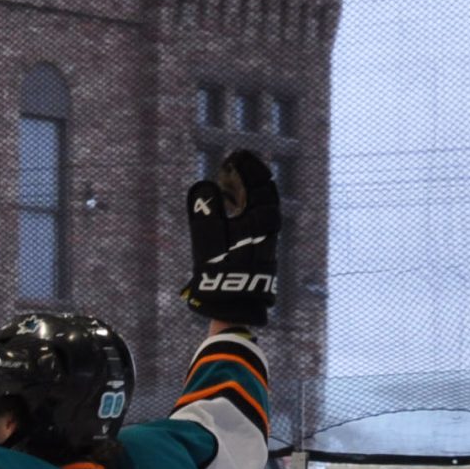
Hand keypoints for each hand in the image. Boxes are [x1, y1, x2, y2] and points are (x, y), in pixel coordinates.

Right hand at [181, 150, 279, 324]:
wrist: (235, 312)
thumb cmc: (223, 280)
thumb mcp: (209, 246)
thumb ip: (205, 216)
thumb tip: (203, 186)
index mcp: (260, 225)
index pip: (262, 188)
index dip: (250, 169)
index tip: (236, 155)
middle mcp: (267, 232)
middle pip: (264, 197)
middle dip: (248, 178)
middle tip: (232, 164)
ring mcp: (264, 243)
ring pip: (259, 211)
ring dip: (245, 195)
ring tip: (228, 184)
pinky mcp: (257, 254)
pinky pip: (254, 225)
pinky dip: (243, 212)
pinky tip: (230, 212)